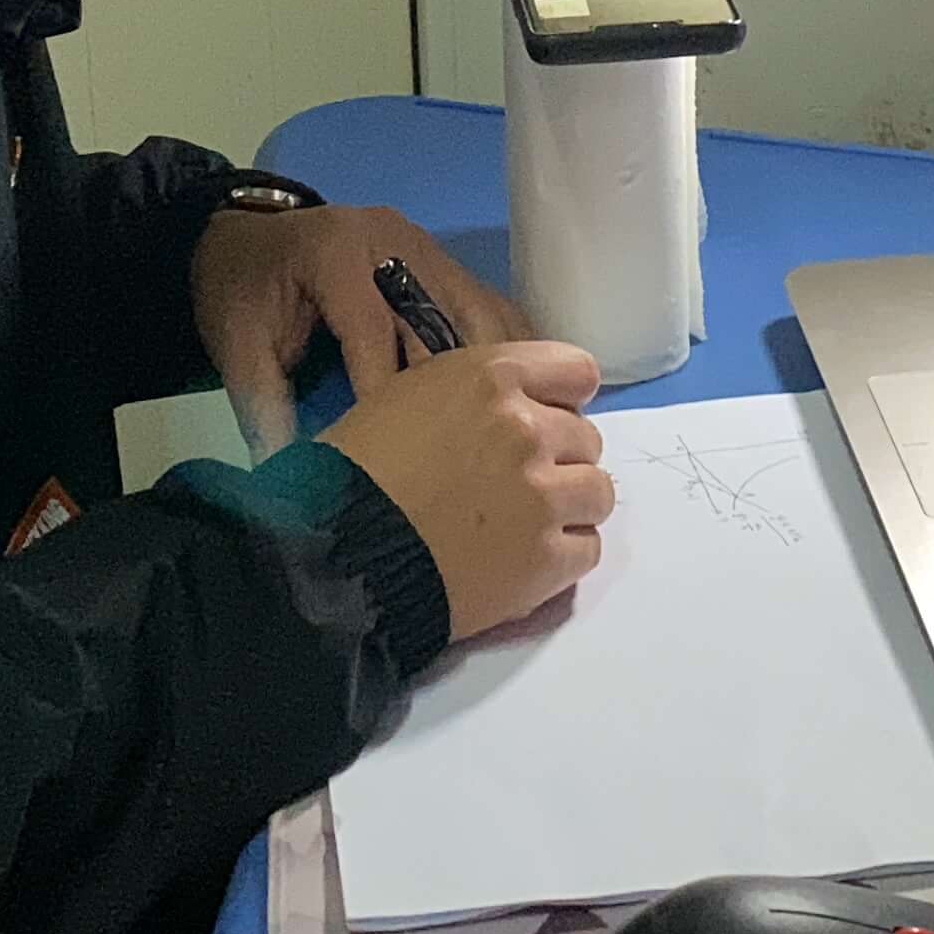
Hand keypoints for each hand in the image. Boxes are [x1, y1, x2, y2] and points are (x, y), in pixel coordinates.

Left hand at [192, 205, 534, 452]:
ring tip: (518, 438)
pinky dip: (515, 355)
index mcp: (338, 256)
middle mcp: (395, 244)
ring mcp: (429, 251)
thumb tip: (291, 478)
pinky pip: (494, 311)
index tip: (402, 461)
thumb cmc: (243, 292)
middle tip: (480, 458)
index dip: (387, 397)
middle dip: (466, 394)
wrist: (246, 238)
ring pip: (485, 317)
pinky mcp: (449, 265)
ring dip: (506, 378)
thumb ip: (264, 405)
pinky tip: (529, 402)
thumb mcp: (237, 345)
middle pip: (447, 321)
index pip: (375, 332)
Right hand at [319, 342, 611, 639]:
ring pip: (597, 491)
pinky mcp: (548, 559)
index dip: (562, 399)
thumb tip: (514, 412)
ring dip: (570, 506)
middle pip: (586, 437)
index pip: (577, 371)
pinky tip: (524, 562)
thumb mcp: (407, 396)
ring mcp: (544, 496)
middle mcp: (528, 429)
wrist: (335, 555)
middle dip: (558, 458)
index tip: (545, 421)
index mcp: (492, 377)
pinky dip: (563, 556)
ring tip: (526, 527)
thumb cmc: (352, 471)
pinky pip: (588, 549)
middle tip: (516, 486)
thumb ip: (475, 395)